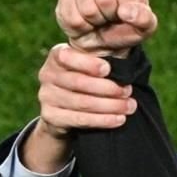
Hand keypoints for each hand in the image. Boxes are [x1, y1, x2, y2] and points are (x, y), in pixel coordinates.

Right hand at [23, 43, 136, 172]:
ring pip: (82, 102)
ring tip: (129, 106)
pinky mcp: (49, 116)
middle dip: (108, 88)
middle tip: (128, 92)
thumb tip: (127, 66)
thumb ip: (102, 62)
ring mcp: (46, 96)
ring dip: (110, 105)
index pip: (67, 57)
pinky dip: (103, 120)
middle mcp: (47, 74)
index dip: (87, 64)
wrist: (65, 112)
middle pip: (79, 82)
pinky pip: (80, 119)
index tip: (108, 69)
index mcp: (57, 56)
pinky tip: (119, 119)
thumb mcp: (89, 68)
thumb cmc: (86, 82)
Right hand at [55, 0, 157, 55]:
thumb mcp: (145, 27)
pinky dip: (82, 28)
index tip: (126, 12)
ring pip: (87, 10)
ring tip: (101, 20)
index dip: (125, 6)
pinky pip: (72, 18)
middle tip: (112, 18)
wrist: (105, 40)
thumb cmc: (128, 28)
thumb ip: (144, 18)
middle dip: (110, 16)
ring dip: (96, 22)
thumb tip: (125, 12)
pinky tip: (87, 23)